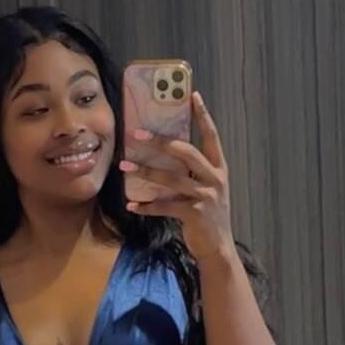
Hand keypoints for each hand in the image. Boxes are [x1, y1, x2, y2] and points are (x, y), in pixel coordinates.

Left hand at [121, 92, 234, 262]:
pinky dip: (147, 206)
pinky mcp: (194, 214)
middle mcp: (214, 179)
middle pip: (187, 152)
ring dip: (146, 171)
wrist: (218, 248)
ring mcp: (205, 197)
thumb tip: (166, 153)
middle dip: (161, 142)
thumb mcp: (206, 189)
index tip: (193, 96)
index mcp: (218, 168)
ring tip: (125, 165)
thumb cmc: (207, 215)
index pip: (211, 137)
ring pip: (172, 178)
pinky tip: (132, 205)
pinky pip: (165, 206)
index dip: (203, 116)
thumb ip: (193, 172)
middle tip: (137, 134)